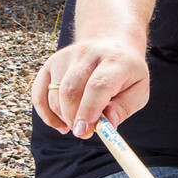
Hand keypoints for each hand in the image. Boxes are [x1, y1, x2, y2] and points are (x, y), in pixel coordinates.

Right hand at [31, 39, 149, 138]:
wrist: (111, 44)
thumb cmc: (126, 74)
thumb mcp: (138, 91)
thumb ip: (124, 108)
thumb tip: (108, 123)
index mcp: (115, 60)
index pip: (98, 85)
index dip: (89, 110)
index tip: (84, 131)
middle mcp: (88, 54)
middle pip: (71, 90)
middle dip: (74, 117)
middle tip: (84, 133)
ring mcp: (66, 56)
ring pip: (55, 94)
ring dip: (63, 117)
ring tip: (79, 125)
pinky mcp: (51, 63)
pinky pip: (39, 93)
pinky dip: (46, 114)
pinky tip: (60, 123)